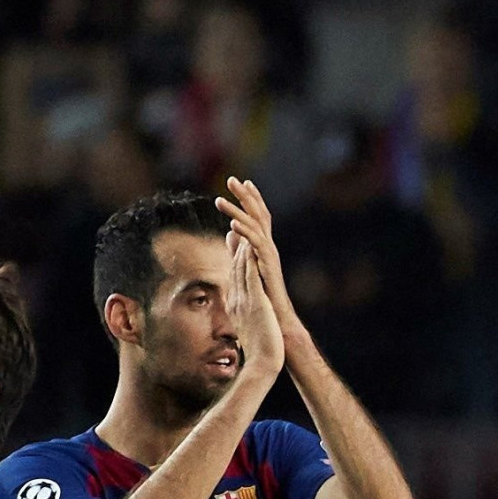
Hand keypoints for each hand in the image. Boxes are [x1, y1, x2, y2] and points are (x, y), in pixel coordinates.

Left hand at [217, 177, 303, 340]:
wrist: (277, 319)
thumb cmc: (263, 297)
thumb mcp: (246, 267)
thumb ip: (239, 249)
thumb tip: (228, 234)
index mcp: (264, 246)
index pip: (259, 216)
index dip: (251, 198)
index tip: (242, 182)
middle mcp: (269, 246)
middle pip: (259, 214)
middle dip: (246, 196)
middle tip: (233, 179)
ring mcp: (269, 255)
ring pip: (255, 226)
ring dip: (237, 212)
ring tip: (220, 200)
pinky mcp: (267, 266)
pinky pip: (256, 245)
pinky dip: (244, 233)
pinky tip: (232, 225)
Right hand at [223, 231, 288, 386]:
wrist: (264, 362)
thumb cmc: (260, 349)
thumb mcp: (251, 328)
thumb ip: (247, 318)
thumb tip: (245, 315)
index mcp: (236, 303)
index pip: (235, 273)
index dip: (236, 253)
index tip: (237, 236)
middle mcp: (237, 298)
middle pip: (235, 265)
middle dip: (236, 242)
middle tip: (235, 218)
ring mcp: (244, 299)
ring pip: (241, 266)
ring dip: (241, 244)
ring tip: (241, 222)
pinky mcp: (254, 301)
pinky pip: (250, 275)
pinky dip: (249, 259)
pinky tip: (250, 244)